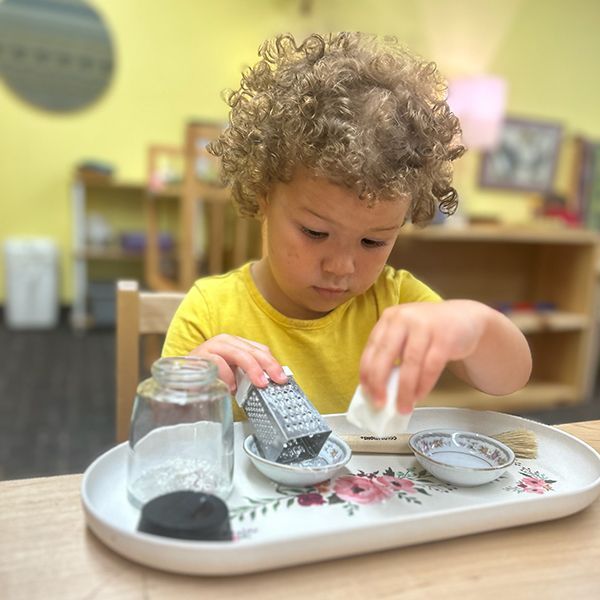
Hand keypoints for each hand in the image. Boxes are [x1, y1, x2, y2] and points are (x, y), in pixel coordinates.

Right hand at [188, 334, 287, 392]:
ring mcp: (212, 347)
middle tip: (274, 381)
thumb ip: (247, 376)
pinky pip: (217, 363)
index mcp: (236, 344)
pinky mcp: (199, 356)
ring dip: (251, 369)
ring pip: (238, 353)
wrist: (180, 376)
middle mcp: (225, 341)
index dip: (272, 363)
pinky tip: (230, 388)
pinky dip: (227, 376)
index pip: (260, 349)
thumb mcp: (233, 374)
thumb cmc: (208, 376)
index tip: (282, 378)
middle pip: (252, 351)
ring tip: (259, 384)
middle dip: (267, 366)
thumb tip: (268, 384)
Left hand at [359, 301, 484, 413]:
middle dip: (380, 382)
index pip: (372, 347)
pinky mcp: (445, 339)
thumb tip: (377, 386)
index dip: (367, 372)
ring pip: (410, 364)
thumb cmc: (429, 330)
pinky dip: (424, 385)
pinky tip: (419, 396)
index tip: (366, 392)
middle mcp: (405, 318)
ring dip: (404, 390)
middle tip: (379, 403)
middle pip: (386, 355)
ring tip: (403, 407)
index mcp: (390, 318)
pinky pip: (431, 367)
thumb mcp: (406, 332)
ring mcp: (425, 327)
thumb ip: (391, 352)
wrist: (465, 318)